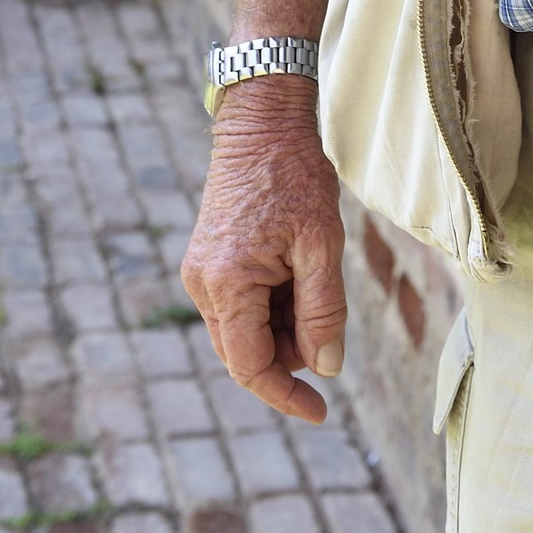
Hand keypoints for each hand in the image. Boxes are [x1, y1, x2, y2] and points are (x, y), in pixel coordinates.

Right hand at [181, 79, 347, 422]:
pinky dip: (273, 305)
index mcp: (226, 285)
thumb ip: (323, 309)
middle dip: (291, 354)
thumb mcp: (321, 244)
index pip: (251, 366)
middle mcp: (203, 284)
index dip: (286, 395)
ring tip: (316, 281)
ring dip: (284, 327)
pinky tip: (299, 275)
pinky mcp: (210, 259)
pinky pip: (240, 303)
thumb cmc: (294, 175)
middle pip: (246, 351)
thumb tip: (326, 366)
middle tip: (330, 326)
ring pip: (245, 329)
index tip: (321, 411)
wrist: (262, 121)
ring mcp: (203, 271)